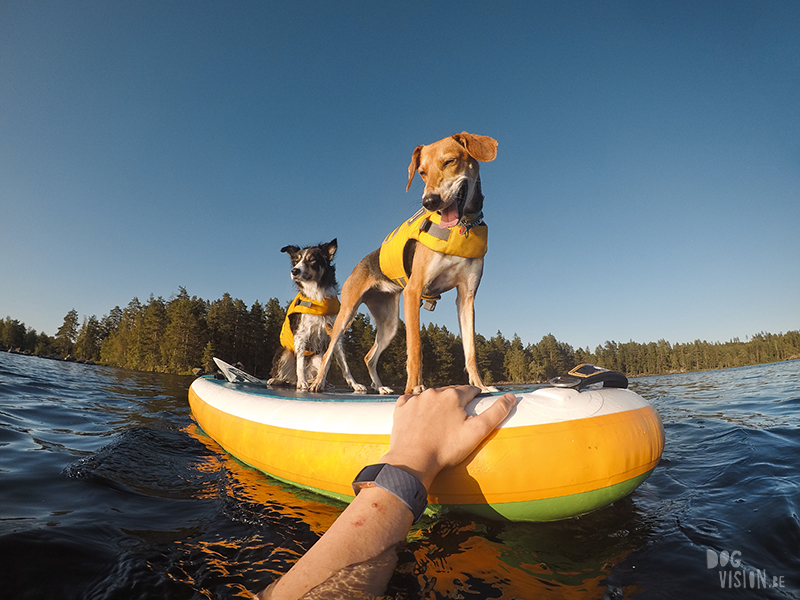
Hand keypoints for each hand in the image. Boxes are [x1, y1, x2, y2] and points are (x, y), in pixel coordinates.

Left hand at [380, 385, 516, 488]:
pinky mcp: (401, 409)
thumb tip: (511, 397)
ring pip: (430, 397)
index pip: (469, 391)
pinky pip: (411, 402)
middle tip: (459, 416)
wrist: (412, 461)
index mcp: (453, 396)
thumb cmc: (446, 449)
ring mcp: (415, 400)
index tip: (476, 404)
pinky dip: (417, 407)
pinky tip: (420, 418)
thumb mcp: (476, 432)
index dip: (474, 397)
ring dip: (436, 404)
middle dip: (455, 401)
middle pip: (449, 392)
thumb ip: (496, 413)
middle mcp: (433, 393)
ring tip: (440, 420)